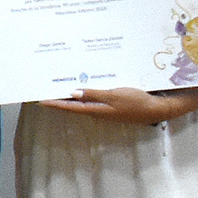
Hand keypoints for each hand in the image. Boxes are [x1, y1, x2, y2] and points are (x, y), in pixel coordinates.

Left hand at [38, 85, 188, 126]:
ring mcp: (105, 109)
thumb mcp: (115, 95)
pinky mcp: (112, 106)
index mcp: (96, 110)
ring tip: (59, 87)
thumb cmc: (137, 102)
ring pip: (83, 102)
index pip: (70, 107)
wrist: (157, 109)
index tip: (40, 100)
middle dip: (60, 98)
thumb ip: (94, 94)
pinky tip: (83, 87)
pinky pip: (94, 100)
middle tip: (46, 90)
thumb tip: (73, 93)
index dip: (55, 103)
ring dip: (71, 96)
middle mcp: (97, 111)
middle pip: (74, 105)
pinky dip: (86, 94)